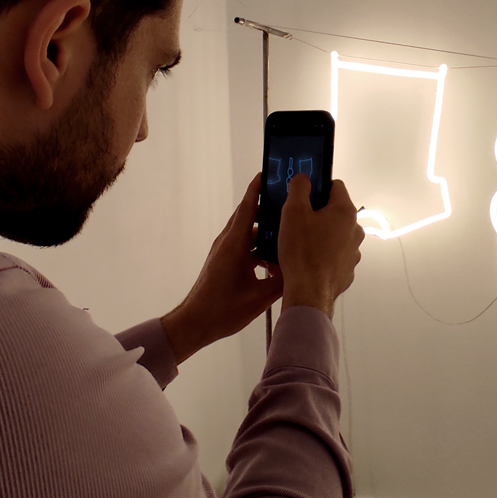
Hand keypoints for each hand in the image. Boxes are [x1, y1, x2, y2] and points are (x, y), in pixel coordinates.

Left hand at [161, 173, 282, 364]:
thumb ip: (282, 280)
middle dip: (269, 208)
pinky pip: (246, 247)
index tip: (270, 173)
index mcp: (234, 244)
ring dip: (266, 233)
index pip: (247, 207)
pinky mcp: (226, 263)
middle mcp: (228, 243)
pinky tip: (276, 259)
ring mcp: (225, 252)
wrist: (195, 324)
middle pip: (250, 217)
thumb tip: (300, 268)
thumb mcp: (260, 297)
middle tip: (291, 202)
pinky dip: (260, 248)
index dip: (258, 188)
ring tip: (289, 232)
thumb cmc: (223, 309)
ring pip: (249, 234)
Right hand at [278, 175, 364, 318]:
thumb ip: (299, 188)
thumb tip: (304, 178)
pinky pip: (334, 255)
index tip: (303, 195)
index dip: (318, 187)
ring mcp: (353, 251)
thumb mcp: (293, 212)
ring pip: (335, 234)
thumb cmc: (302, 251)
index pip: (335, 186)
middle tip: (297, 221)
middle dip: (317, 213)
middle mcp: (355, 230)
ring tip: (299, 243)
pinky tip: (307, 260)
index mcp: (345, 211)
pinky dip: (323, 254)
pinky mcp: (347, 270)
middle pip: (335, 211)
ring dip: (321, 234)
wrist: (308, 293)